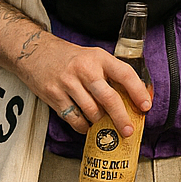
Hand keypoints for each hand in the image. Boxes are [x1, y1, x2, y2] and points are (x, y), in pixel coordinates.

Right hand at [14, 30, 152, 137]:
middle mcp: (84, 70)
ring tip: (104, 126)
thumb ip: (110, 73)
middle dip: (121, 117)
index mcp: (99, 58)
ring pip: (91, 111)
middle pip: (108, 98)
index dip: (138, 91)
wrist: (34, 52)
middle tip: (128, 130)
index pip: (125, 74)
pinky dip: (82, 126)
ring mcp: (67, 83)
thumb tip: (132, 97)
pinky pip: (73, 117)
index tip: (146, 106)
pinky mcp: (53, 95)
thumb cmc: (70, 57)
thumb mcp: (94, 57)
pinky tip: (87, 126)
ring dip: (100, 122)